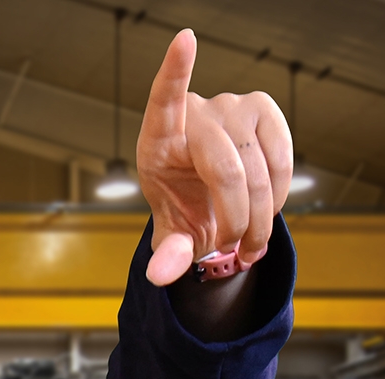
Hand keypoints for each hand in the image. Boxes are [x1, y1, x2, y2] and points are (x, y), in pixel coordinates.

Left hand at [137, 28, 292, 285]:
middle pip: (224, 167)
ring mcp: (233, 106)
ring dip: (261, 216)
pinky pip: (283, 158)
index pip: (164, 99)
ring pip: (258, 168)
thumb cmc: (183, 206)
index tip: (185, 40)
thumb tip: (160, 276)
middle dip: (235, 218)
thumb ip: (168, 253)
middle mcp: (196, 114)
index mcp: (157, 138)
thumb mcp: (172, 233)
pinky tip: (265, 212)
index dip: (176, 71)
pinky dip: (279, 194)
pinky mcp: (264, 109)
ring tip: (249, 244)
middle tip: (234, 250)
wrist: (211, 198)